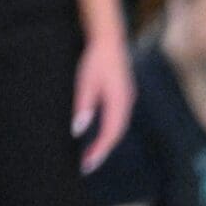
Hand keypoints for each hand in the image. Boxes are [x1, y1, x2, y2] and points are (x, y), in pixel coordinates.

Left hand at [74, 31, 133, 172]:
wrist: (108, 40)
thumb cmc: (94, 60)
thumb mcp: (84, 82)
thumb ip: (82, 106)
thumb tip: (78, 131)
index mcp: (119, 103)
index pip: (110, 135)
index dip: (98, 151)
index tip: (87, 165)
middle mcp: (127, 104)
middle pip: (116, 134)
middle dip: (102, 151)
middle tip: (87, 165)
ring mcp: (127, 100)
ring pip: (117, 127)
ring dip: (106, 142)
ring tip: (91, 154)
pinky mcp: (123, 95)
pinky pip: (117, 119)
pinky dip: (109, 130)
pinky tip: (99, 134)